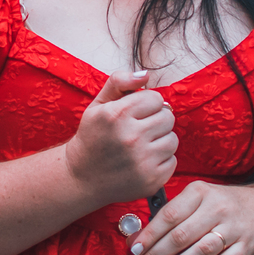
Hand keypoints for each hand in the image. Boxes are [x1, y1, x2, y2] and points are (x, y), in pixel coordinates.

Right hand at [64, 70, 176, 204]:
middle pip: (168, 118)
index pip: (156, 98)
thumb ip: (120, 82)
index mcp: (117, 115)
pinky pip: (172, 160)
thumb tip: (146, 74)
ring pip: (172, 139)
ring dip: (160, 140)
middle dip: (156, 120)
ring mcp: (142, 161)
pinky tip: (143, 161)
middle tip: (140, 129)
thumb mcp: (98, 105)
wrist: (81, 178)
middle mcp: (131, 137)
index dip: (146, 104)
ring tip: (142, 145)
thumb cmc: (92, 137)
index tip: (135, 113)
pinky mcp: (151, 180)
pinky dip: (161, 160)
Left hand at [125, 180, 253, 254]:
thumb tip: (135, 239)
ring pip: (201, 251)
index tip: (134, 250)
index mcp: (200, 192)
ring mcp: (234, 228)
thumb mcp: (195, 200)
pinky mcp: (245, 247)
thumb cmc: (218, 206)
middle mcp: (218, 208)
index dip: (150, 234)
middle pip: (182, 235)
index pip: (170, 215)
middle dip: (157, 254)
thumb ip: (167, 217)